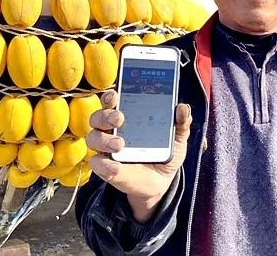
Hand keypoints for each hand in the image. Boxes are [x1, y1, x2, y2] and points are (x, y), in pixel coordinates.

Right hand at [86, 90, 191, 221]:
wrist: (162, 181)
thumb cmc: (165, 153)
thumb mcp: (177, 138)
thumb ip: (181, 123)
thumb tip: (183, 108)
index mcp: (128, 117)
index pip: (112, 102)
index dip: (111, 97)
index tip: (115, 96)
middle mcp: (112, 130)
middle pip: (98, 117)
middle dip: (105, 115)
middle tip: (119, 118)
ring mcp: (107, 149)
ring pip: (93, 138)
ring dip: (103, 139)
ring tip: (119, 144)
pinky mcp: (105, 168)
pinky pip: (97, 164)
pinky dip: (104, 165)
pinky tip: (115, 167)